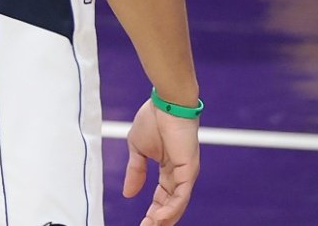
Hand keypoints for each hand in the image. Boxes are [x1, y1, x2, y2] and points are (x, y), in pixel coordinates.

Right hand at [123, 99, 199, 224]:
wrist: (165, 104)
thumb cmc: (153, 120)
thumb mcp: (137, 149)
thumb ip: (135, 172)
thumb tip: (128, 193)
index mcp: (168, 169)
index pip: (161, 196)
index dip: (152, 211)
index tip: (142, 223)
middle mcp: (180, 175)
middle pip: (170, 204)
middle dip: (158, 219)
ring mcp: (186, 173)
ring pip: (177, 203)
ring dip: (165, 218)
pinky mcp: (189, 169)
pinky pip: (181, 194)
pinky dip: (172, 207)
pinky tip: (161, 216)